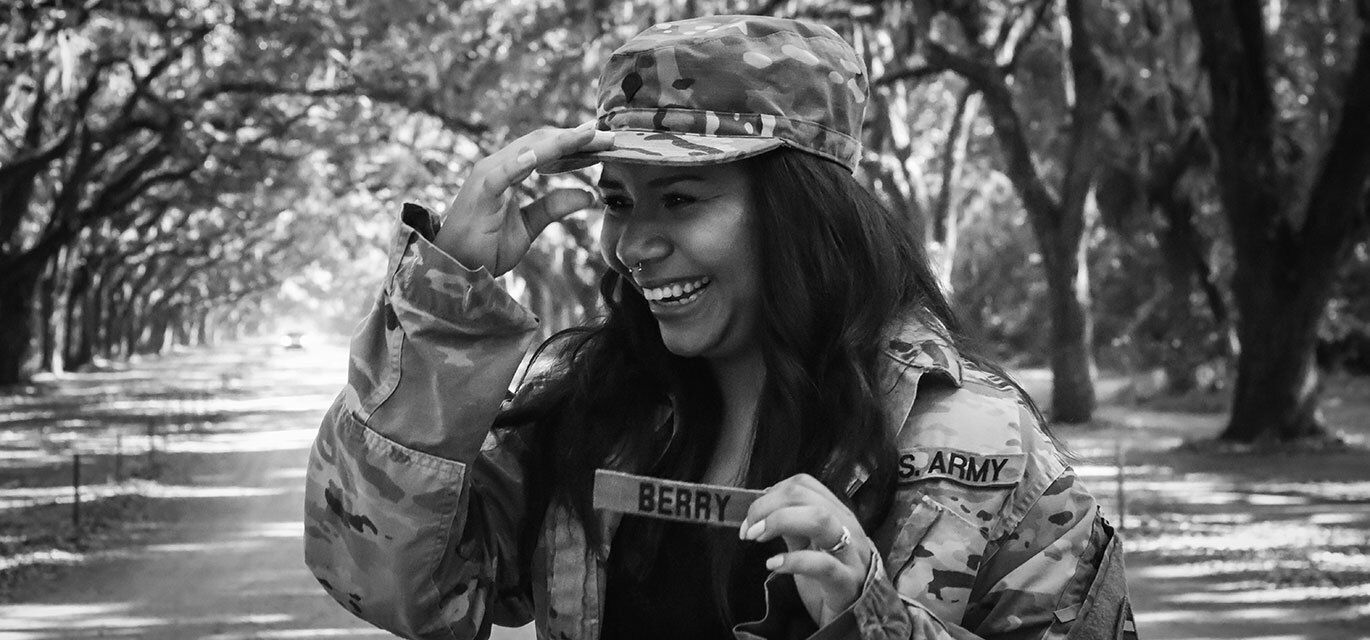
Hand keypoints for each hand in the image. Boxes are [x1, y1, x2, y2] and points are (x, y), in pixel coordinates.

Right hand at [435, 123, 613, 275]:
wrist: (454, 270)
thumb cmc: (485, 248)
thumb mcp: (529, 226)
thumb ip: (554, 207)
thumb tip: (588, 195)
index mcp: (509, 171)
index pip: (547, 149)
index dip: (576, 144)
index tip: (605, 141)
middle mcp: (498, 166)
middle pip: (542, 143)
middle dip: (577, 139)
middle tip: (609, 137)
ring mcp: (488, 176)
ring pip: (528, 150)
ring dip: (561, 143)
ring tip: (588, 136)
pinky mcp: (481, 192)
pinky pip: (503, 174)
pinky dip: (521, 163)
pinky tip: (542, 156)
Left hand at [739, 473, 872, 626]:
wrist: (850, 617)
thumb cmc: (825, 579)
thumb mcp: (806, 545)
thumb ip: (790, 525)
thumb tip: (761, 505)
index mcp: (837, 513)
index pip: (804, 484)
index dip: (772, 493)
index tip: (754, 514)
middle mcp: (848, 527)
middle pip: (806, 496)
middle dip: (769, 506)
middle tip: (749, 528)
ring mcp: (851, 554)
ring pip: (820, 519)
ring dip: (780, 522)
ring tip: (757, 537)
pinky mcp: (847, 582)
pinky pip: (822, 564)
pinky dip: (792, 560)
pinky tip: (773, 565)